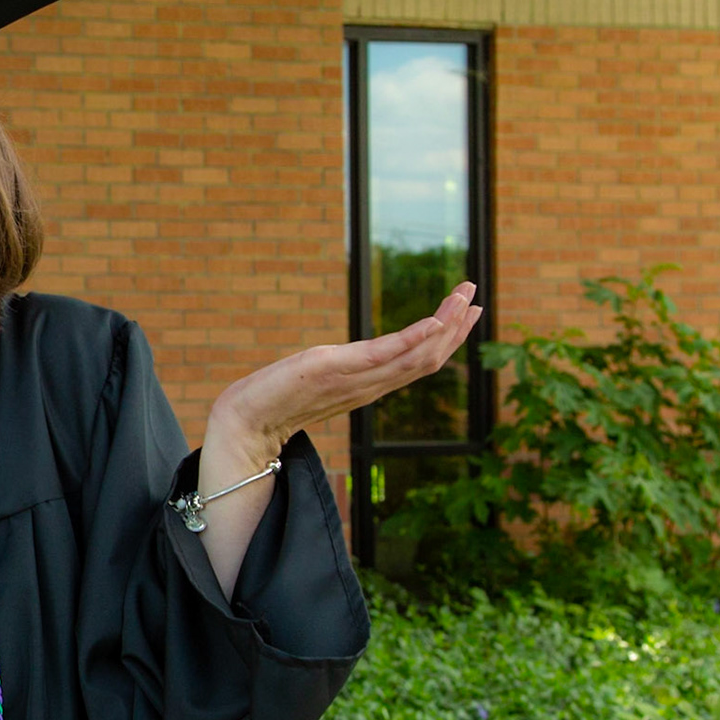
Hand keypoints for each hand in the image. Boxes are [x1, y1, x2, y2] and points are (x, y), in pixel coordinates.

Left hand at [210, 283, 482, 457]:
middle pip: (426, 358)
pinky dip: (413, 339)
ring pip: (415, 355)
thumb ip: (338, 373)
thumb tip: (341, 363)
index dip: (447, 338)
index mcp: (367, 386)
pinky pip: (385, 355)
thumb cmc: (272, 403)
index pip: (417, 362)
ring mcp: (355, 380)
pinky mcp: (336, 371)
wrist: (243, 423)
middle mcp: (368, 386)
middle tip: (476, 295)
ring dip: (444, 325)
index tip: (468, 311)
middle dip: (455, 327)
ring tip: (465, 297)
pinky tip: (435, 322)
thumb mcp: (316, 381)